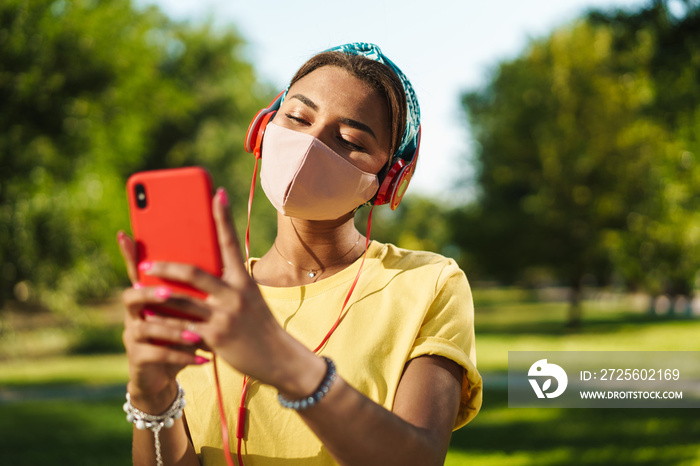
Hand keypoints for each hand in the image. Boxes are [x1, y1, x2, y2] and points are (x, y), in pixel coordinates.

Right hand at [117, 232, 206, 409]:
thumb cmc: (181, 334)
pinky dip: (181, 355)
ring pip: (146, 327)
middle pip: (132, 296)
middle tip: (168, 292)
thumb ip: (195, 290)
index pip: (137, 270)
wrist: (165, 373)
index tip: (124, 233)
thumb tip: (222, 264)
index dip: (128, 254)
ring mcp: (133, 336)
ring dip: (172, 330)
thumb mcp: (188, 311)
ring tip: (197, 335)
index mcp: (148, 295)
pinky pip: (157, 355)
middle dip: (150, 293)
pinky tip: (203, 359)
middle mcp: (135, 313)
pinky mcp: (138, 358)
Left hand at [125, 188, 322, 394]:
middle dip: (165, 266)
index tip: (217, 193)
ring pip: (182, 300)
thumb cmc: (259, 327)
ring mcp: (225, 315)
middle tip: (145, 264)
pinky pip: (182, 328)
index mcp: (243, 280)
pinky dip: (164, 324)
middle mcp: (235, 294)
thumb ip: (227, 286)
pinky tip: (149, 321)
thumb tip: (196, 274)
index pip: (231, 243)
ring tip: (138, 289)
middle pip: (193, 272)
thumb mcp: (249, 300)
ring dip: (156, 294)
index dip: (223, 217)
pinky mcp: (216, 337)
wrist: (279, 358)